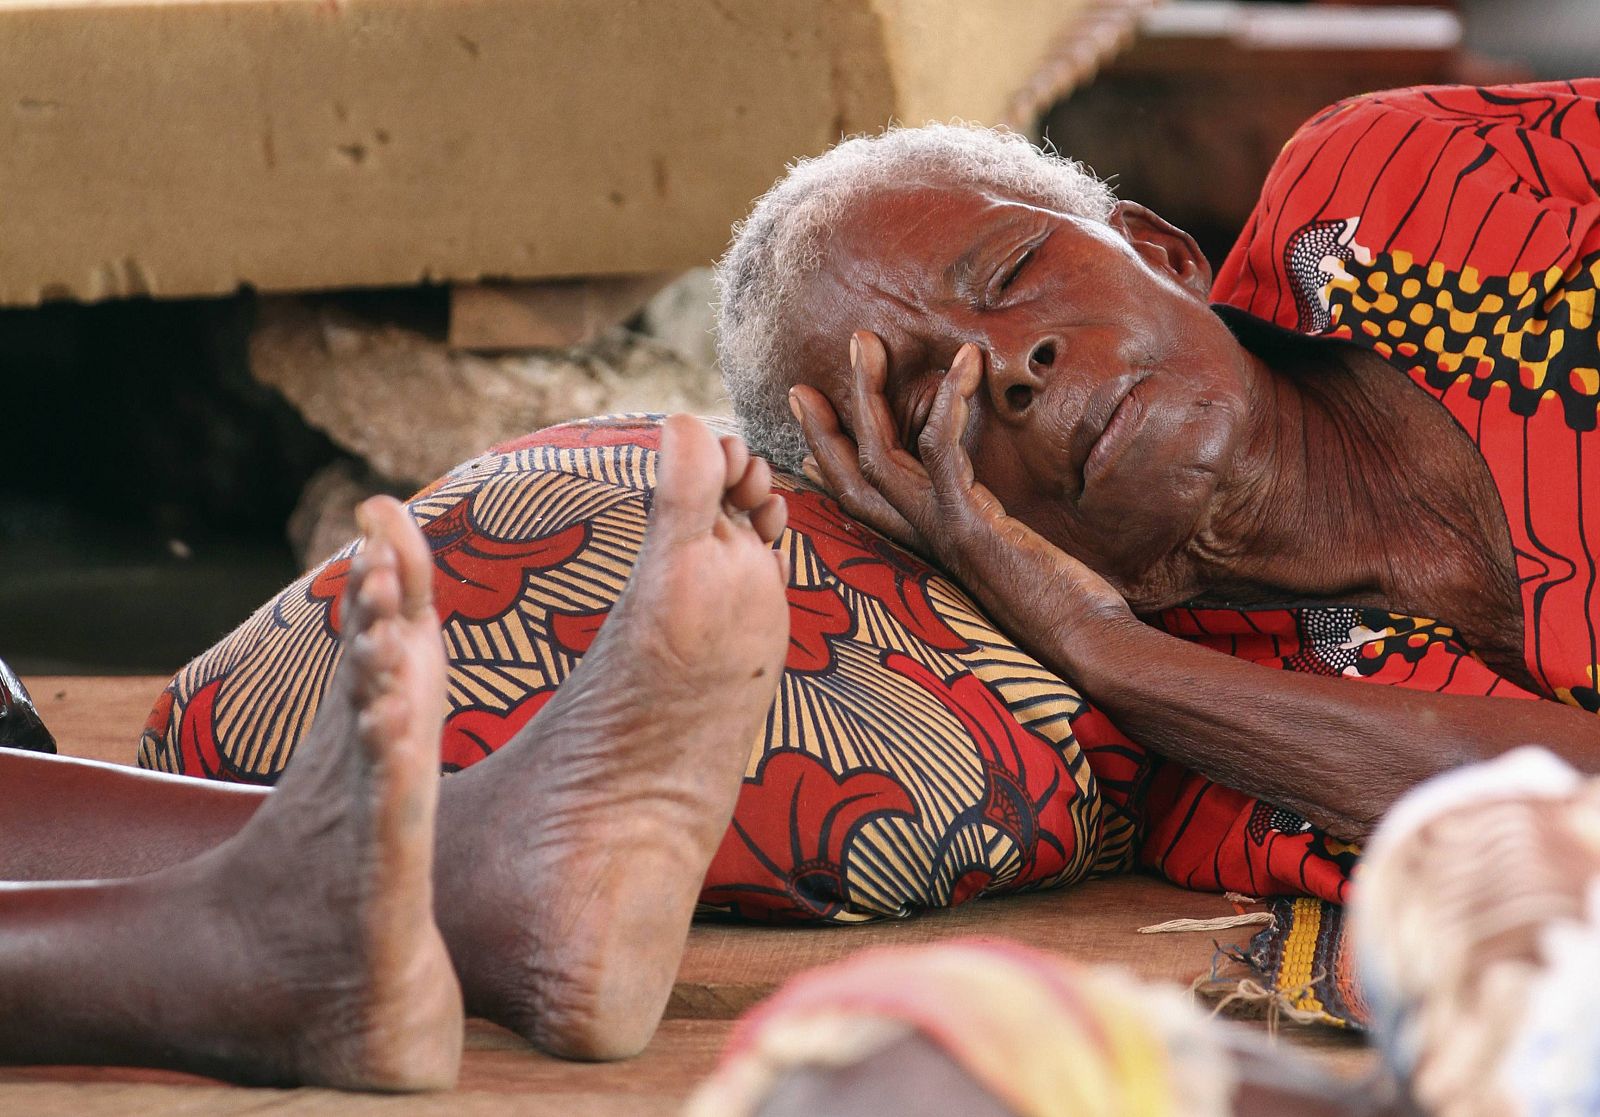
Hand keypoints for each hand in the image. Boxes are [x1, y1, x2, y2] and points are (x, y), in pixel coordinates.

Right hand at [791, 331, 1133, 664]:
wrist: (1086, 645)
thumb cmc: (1066, 605)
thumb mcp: (1017, 552)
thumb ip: (995, 523)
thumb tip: (998, 502)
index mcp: (930, 546)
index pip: (863, 503)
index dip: (829, 462)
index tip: (809, 427)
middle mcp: (925, 540)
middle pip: (854, 478)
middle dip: (825, 425)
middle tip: (803, 381)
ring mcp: (943, 532)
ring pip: (881, 456)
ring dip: (868, 394)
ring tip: (866, 342)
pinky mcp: (969, 524)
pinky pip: (941, 450)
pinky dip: (950, 401)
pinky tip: (965, 362)